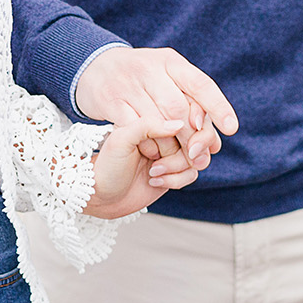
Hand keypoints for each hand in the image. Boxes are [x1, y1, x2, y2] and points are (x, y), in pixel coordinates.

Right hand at [74, 46, 236, 181]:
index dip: (218, 106)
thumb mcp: (166, 78)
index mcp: (170, 61)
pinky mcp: (110, 100)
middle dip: (192, 137)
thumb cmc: (141, 79)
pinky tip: (152, 153)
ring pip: (158, 121)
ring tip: (177, 159)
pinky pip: (135, 128)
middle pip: (179, 108)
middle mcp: (150, 69)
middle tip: (198, 157)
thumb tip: (215, 145)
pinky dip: (147, 144)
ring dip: (170, 146)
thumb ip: (191, 104)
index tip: (232, 128)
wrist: (93, 67)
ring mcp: (128, 84)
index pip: (200, 83)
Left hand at [84, 116, 200, 218]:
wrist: (102, 195)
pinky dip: (176, 179)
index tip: (193, 127)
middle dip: (196, 145)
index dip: (196, 118)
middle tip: (187, 153)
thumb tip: (179, 123)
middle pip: (201, 131)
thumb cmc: (107, 165)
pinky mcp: (175, 172)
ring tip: (154, 171)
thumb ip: (147, 126)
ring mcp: (172, 152)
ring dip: (179, 166)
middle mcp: (165, 133)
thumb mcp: (121, 139)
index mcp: (153, 117)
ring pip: (198, 155)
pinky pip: (191, 174)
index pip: (186, 108)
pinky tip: (154, 181)